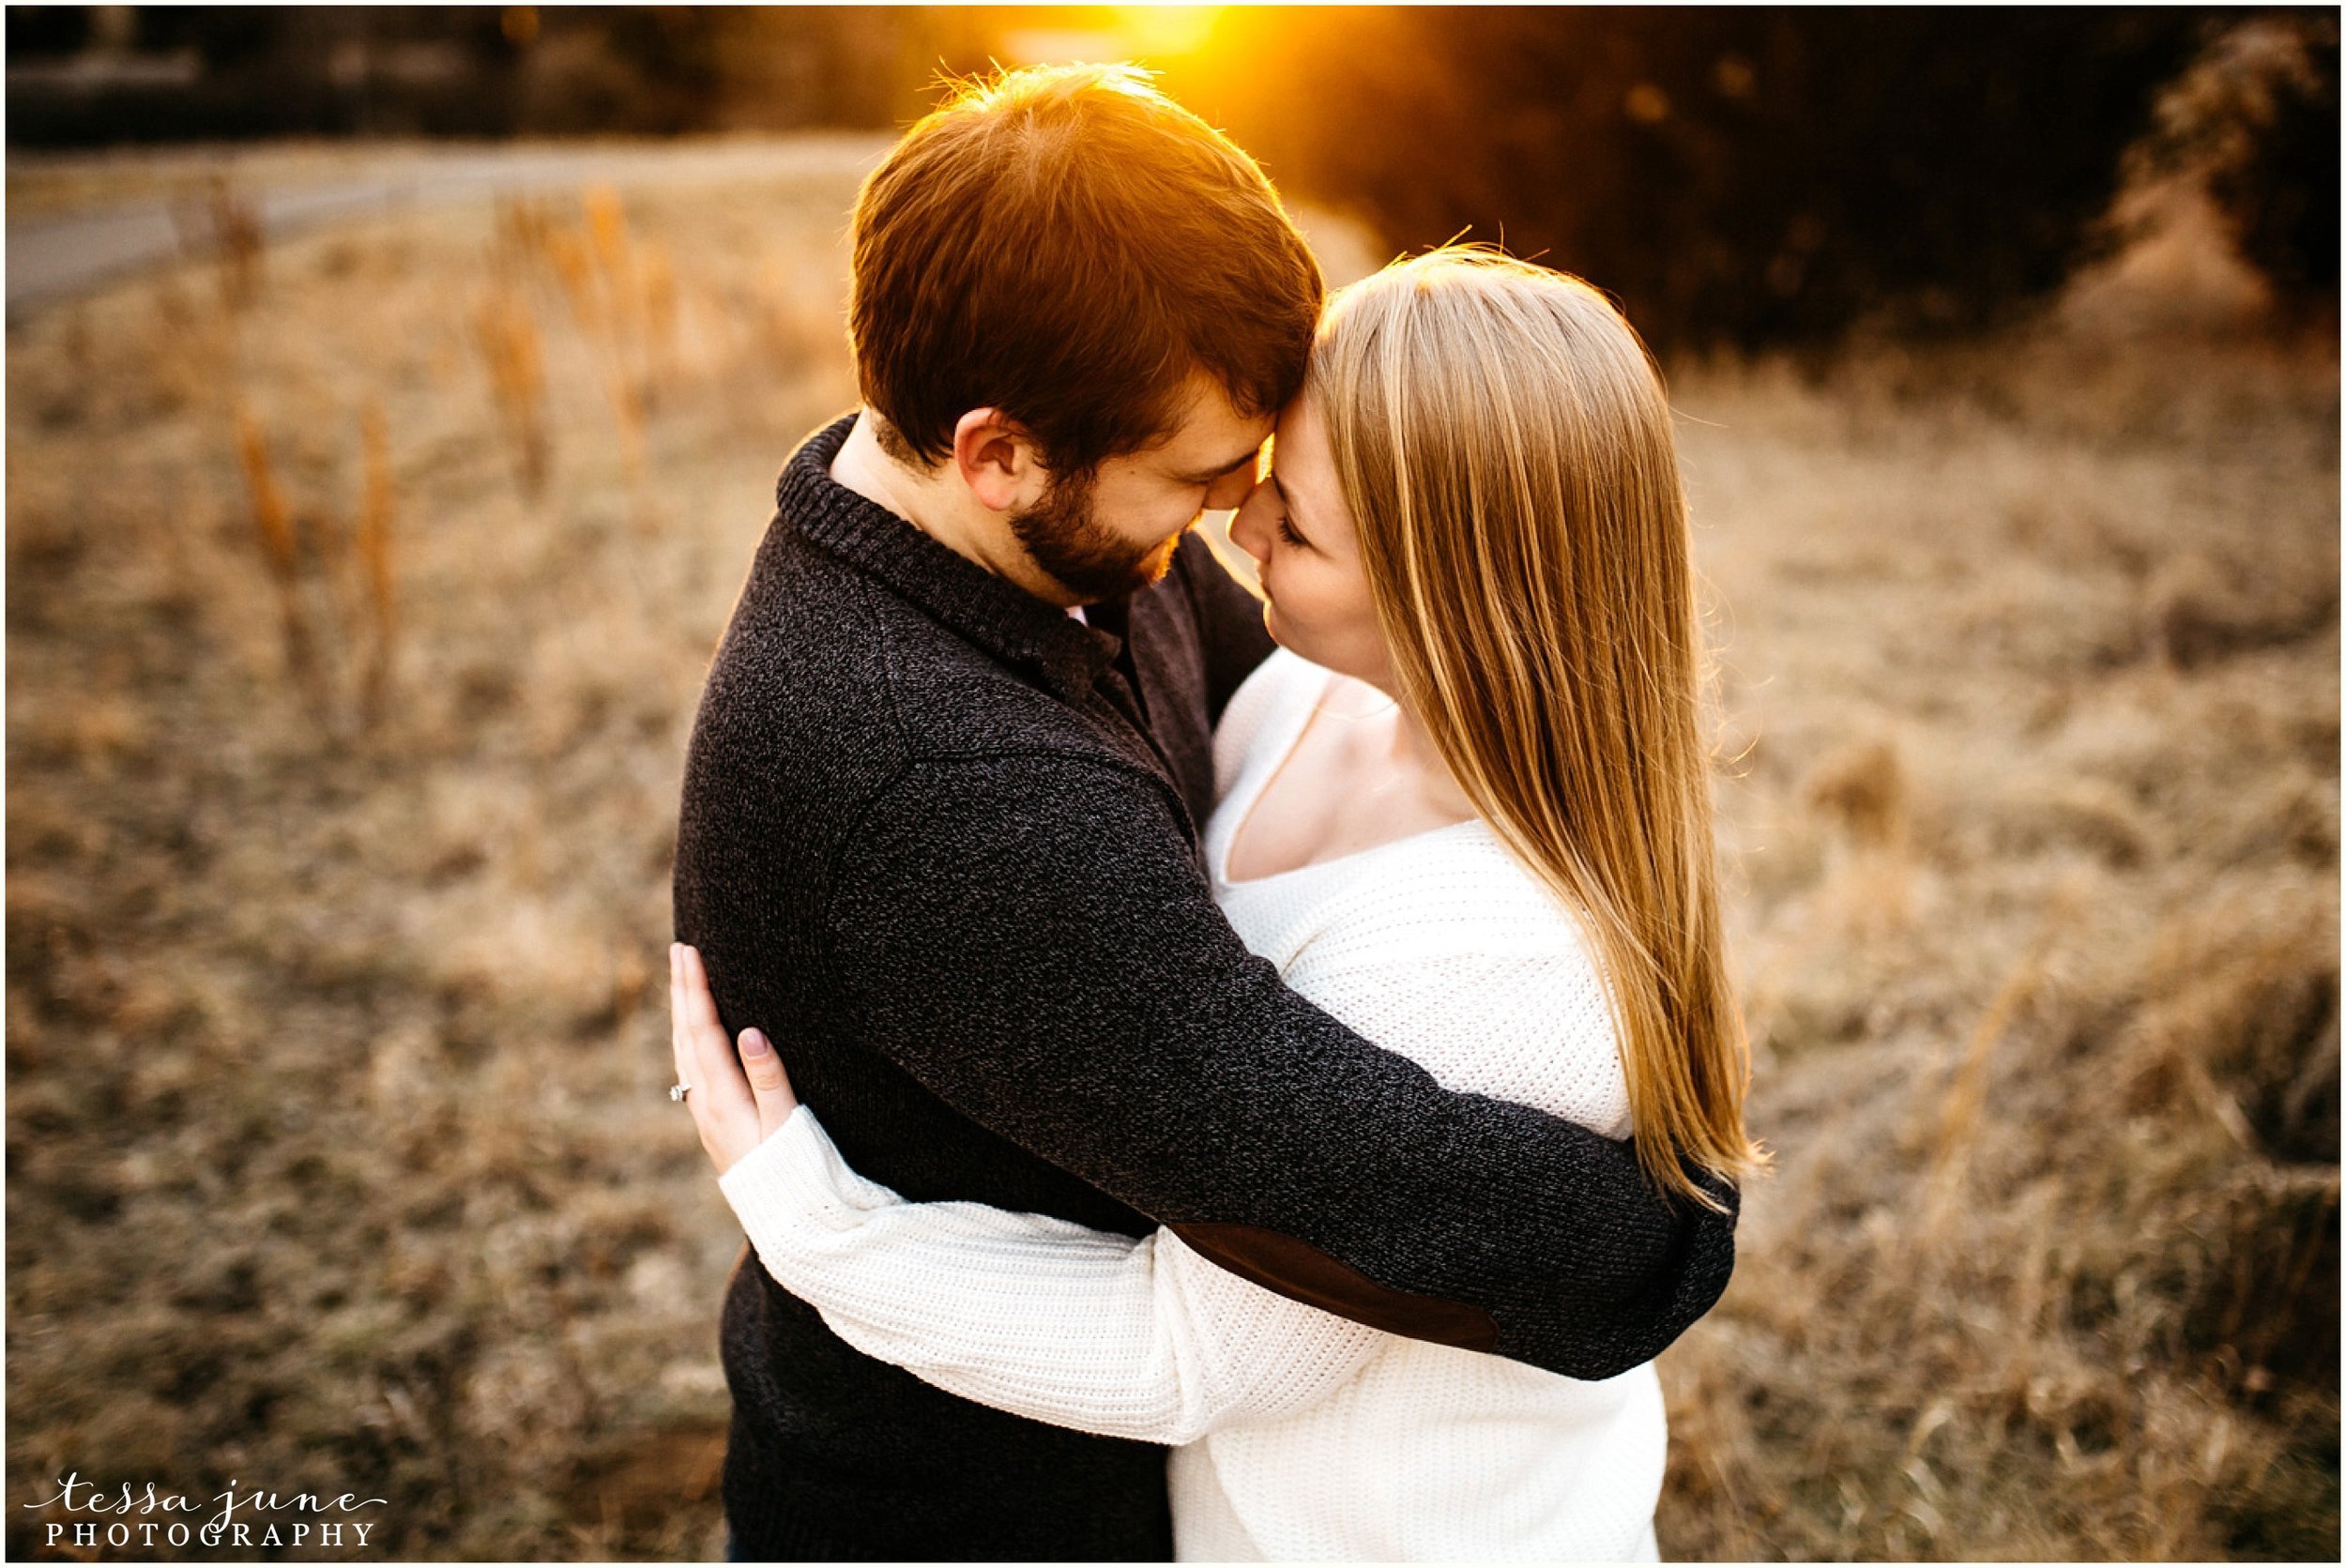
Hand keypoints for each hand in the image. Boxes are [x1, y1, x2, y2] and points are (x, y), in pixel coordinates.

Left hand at [670, 942, 797, 1173]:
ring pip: (684, 1053)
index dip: (695, 988)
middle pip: (685, 1036)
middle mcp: (706, 1103)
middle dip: (682, 991)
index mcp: (724, 1096)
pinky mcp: (713, 1125)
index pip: (703, 1030)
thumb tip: (748, 1031)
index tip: (689, 952)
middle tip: (679, 950)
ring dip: (681, 1014)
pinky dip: (687, 1041)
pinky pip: (690, 1071)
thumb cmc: (795, 1169)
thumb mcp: (788, 1122)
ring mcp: (705, 1116)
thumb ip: (769, 1076)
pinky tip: (691, 1038)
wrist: (785, 1221)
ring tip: (681, 982)